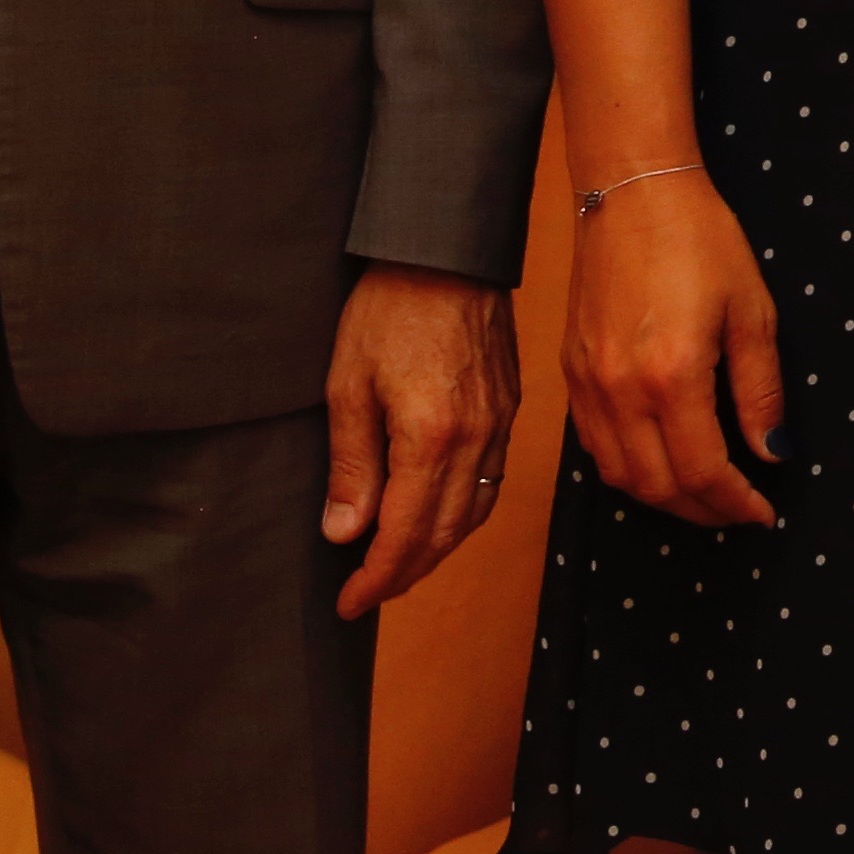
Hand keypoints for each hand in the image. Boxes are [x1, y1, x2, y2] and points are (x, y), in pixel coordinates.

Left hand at [324, 267, 520, 615]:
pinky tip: (438, 515)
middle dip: (405, 574)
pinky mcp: (509, 407)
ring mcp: (499, 424)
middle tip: (367, 594)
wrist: (447, 250)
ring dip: (437, 549)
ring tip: (399, 565)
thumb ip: (350, 465)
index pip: (405, 535)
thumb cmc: (389, 307)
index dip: (376, 578)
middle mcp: (475, 439)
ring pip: (474, 512)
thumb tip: (345, 533)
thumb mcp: (347, 385)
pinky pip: (492, 479)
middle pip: (445, 534)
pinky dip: (463, 513)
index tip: (349, 602)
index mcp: (430, 437)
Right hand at [563, 170, 780, 528]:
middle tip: (737, 511)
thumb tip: (773, 453)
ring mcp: (587, 383)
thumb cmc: (700, 239)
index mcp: (672, 375)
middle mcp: (620, 389)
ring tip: (704, 494)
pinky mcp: (570, 371)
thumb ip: (761, 391)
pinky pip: (594, 445)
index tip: (762, 513)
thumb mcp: (751, 311)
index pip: (702, 472)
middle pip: (657, 487)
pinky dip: (628, 469)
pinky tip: (659, 460)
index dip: (735, 504)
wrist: (632, 191)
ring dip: (663, 498)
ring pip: (619, 475)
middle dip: (702, 512)